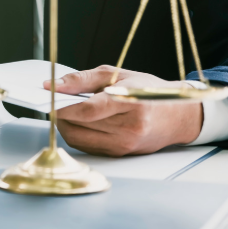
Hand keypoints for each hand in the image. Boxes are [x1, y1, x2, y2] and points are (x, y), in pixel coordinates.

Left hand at [43, 65, 202, 155]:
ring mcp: (125, 144)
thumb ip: (84, 79)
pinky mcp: (120, 153)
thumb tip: (53, 85)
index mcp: (132, 102)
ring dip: (65, 124)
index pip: (89, 109)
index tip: (48, 97)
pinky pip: (87, 146)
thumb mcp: (119, 75)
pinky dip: (77, 134)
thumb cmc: (149, 91)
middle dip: (61, 112)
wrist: (179, 116)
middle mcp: (130, 128)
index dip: (64, 105)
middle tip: (54, 101)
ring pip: (79, 138)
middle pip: (80, 124)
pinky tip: (79, 122)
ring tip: (66, 110)